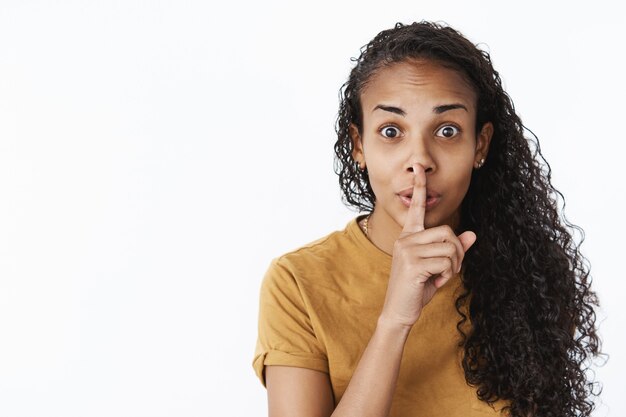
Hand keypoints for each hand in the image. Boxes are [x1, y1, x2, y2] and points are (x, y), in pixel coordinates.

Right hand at [378, 163, 476, 328]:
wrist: (399, 311)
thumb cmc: (416, 289)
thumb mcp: (438, 267)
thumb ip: (453, 249)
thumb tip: (472, 234)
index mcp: (409, 236)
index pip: (416, 208)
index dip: (419, 188)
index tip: (418, 169)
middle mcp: (406, 239)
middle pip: (447, 231)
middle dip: (457, 252)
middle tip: (450, 269)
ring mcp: (407, 250)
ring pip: (450, 247)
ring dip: (454, 265)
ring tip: (441, 276)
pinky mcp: (412, 263)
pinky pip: (446, 261)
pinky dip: (448, 274)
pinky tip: (435, 282)